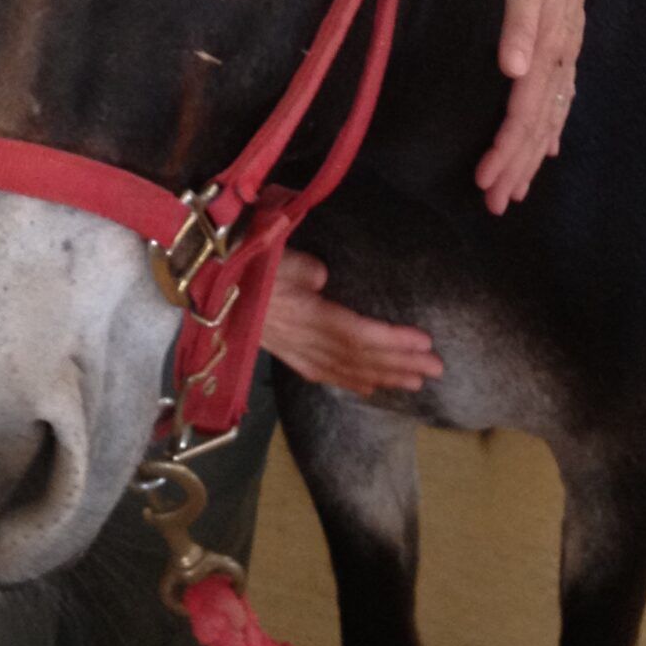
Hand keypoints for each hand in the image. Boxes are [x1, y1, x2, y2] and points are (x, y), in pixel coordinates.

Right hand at [261, 249, 442, 395]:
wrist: (209, 288)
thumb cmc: (244, 265)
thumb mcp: (269, 257)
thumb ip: (299, 268)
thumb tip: (323, 276)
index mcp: (303, 316)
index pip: (357, 333)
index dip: (391, 341)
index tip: (424, 342)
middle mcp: (304, 340)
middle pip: (359, 357)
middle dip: (400, 364)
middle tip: (437, 368)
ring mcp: (296, 351)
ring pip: (347, 370)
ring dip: (384, 376)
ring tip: (417, 381)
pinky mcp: (289, 354)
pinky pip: (325, 375)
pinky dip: (352, 383)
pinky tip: (372, 388)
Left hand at [474, 0, 598, 212]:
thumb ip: (518, 23)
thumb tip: (514, 70)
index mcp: (548, 47)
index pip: (524, 112)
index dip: (506, 150)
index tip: (485, 181)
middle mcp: (560, 58)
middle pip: (537, 125)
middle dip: (515, 167)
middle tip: (495, 203)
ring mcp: (565, 53)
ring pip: (549, 118)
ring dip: (530, 156)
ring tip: (515, 189)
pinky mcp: (564, 44)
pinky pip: (560, 99)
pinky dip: (551, 128)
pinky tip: (545, 148)